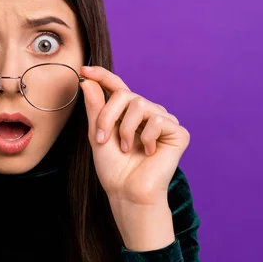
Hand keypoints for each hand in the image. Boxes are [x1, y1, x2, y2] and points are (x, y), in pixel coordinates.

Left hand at [79, 66, 189, 206]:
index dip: (102, 75)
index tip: (84, 69)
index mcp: (128, 112)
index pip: (117, 86)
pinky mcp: (178, 133)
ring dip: (126, 129)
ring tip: (127, 148)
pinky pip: (158, 120)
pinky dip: (146, 138)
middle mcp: (148, 112)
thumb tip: (87, 80)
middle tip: (103, 139)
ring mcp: (164, 121)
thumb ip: (95, 108)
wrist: (127, 192)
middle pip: (125, 94)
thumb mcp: (97, 135)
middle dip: (108, 116)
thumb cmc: (114, 168)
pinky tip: (149, 153)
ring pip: (140, 105)